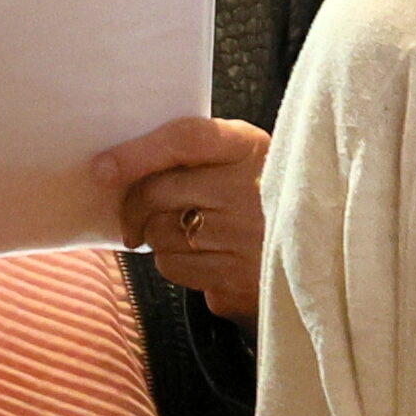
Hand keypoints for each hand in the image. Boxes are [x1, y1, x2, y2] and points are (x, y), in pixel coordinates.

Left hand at [98, 115, 274, 322]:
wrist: (314, 253)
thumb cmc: (256, 199)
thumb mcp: (238, 162)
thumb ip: (191, 155)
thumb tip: (113, 168)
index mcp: (249, 147)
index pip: (184, 139)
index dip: (136, 153)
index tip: (102, 168)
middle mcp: (250, 188)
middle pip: (157, 192)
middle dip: (133, 207)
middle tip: (134, 216)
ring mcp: (246, 236)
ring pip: (159, 232)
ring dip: (157, 236)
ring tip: (189, 234)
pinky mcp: (238, 277)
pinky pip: (173, 266)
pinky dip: (175, 263)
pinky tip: (202, 257)